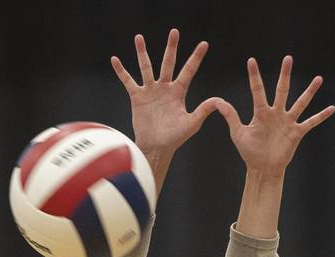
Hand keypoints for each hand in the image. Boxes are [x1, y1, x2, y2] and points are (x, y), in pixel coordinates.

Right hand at [111, 29, 220, 189]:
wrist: (157, 147)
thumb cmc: (175, 138)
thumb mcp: (191, 124)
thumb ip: (203, 110)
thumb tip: (219, 101)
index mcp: (179, 92)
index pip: (189, 71)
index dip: (196, 58)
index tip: (204, 44)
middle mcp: (165, 88)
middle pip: (168, 63)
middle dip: (171, 48)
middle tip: (174, 32)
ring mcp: (151, 91)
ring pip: (146, 67)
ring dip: (142, 53)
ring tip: (139, 37)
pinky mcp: (137, 97)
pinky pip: (128, 81)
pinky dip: (122, 71)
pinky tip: (115, 60)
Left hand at [218, 56, 334, 178]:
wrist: (263, 169)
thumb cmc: (250, 152)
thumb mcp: (238, 133)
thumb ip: (230, 116)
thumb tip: (216, 101)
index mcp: (261, 112)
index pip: (257, 90)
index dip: (254, 76)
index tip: (251, 60)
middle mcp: (276, 113)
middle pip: (282, 90)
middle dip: (285, 74)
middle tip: (288, 58)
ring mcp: (288, 122)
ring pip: (300, 103)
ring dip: (310, 91)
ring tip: (318, 78)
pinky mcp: (296, 133)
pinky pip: (311, 122)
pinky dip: (321, 116)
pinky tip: (331, 108)